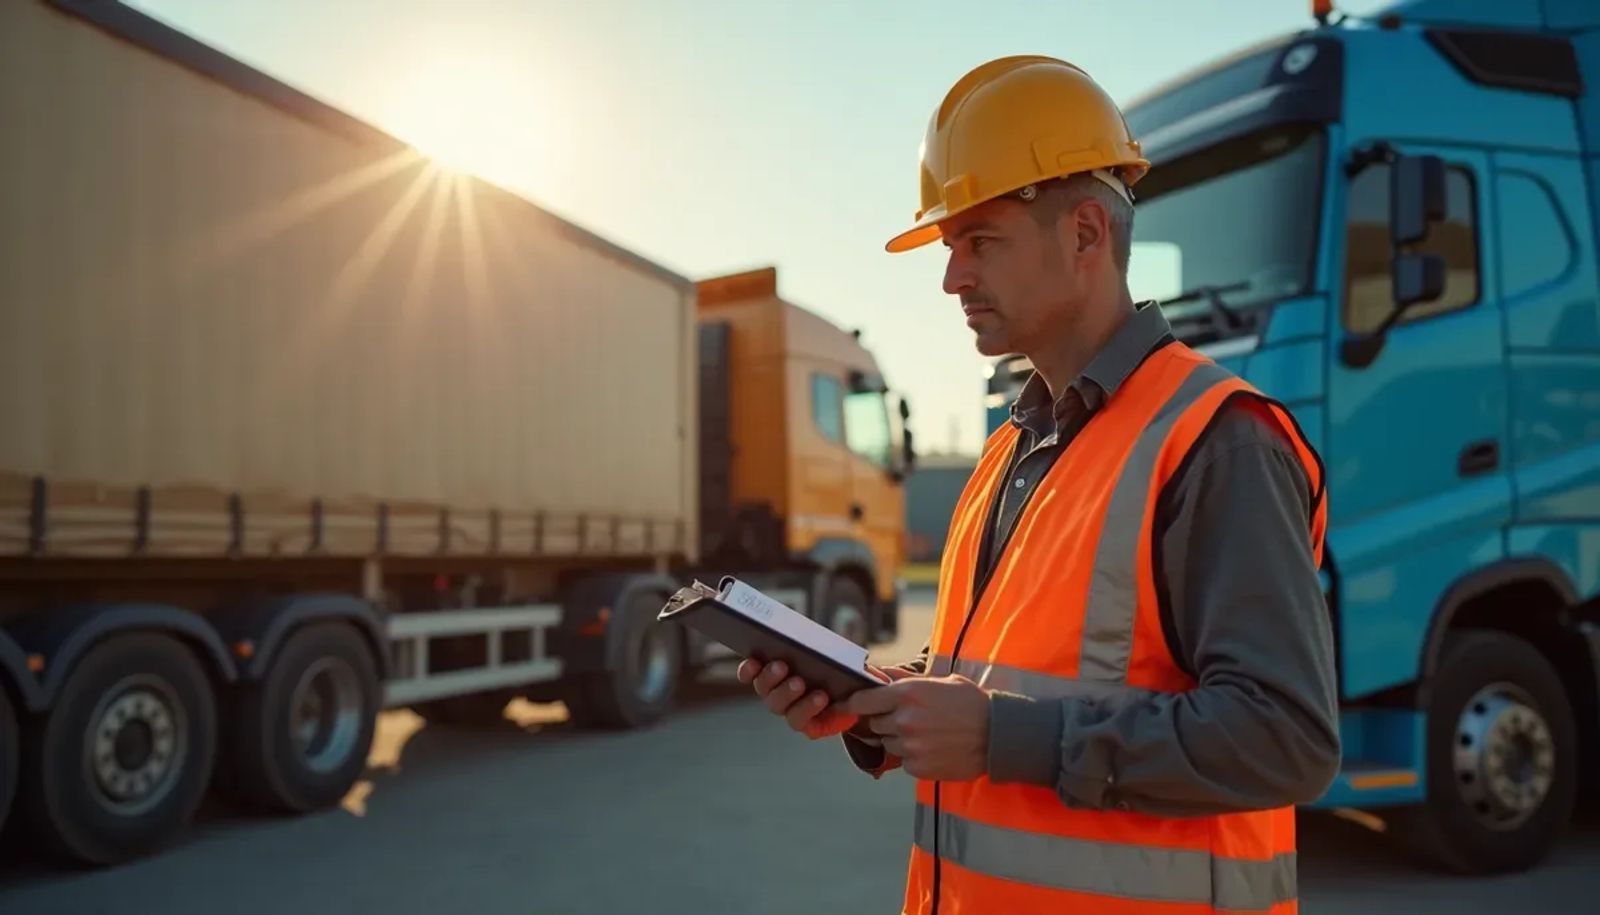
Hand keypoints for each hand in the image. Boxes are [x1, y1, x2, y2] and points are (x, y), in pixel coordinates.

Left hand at [736, 659, 916, 737]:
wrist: (835, 680)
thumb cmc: (851, 687)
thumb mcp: (859, 690)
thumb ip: (860, 692)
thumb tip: (869, 679)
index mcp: (811, 719)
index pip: (802, 720)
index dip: (808, 709)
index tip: (822, 696)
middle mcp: (789, 709)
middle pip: (779, 707)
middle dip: (789, 694)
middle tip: (800, 681)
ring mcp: (775, 694)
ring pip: (766, 692)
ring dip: (772, 680)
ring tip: (782, 664)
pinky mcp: (764, 676)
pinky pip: (751, 676)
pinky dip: (750, 669)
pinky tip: (754, 658)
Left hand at [841, 675, 990, 780]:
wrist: (997, 734)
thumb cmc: (969, 702)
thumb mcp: (939, 680)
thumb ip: (904, 680)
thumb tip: (878, 675)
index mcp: (907, 693)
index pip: (862, 701)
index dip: (854, 704)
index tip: (849, 706)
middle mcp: (904, 720)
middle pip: (874, 724)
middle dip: (885, 721)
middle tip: (906, 719)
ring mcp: (910, 745)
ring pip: (888, 744)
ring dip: (898, 739)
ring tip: (925, 734)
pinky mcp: (918, 767)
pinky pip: (903, 761)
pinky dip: (912, 757)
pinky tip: (932, 748)